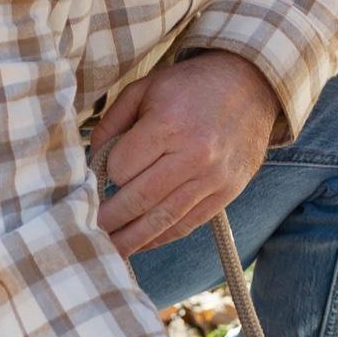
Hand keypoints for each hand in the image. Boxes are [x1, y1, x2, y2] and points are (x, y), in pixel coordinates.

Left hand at [89, 52, 277, 254]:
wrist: (250, 86)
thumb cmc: (189, 85)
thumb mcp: (143, 89)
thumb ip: (111, 124)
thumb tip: (92, 163)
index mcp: (169, 124)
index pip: (122, 168)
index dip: (106, 174)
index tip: (102, 173)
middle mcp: (194, 155)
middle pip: (139, 200)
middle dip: (109, 219)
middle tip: (87, 232)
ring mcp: (213, 178)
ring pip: (163, 220)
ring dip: (132, 239)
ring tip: (108, 251)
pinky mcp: (227, 192)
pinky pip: (188, 224)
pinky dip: (161, 237)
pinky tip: (141, 243)